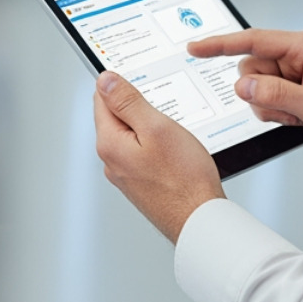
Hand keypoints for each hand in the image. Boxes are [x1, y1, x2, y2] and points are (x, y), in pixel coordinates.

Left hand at [93, 71, 224, 242]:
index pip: (101, 98)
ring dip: (149, 128)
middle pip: (116, 116)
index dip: (122, 85)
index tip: (143, 85)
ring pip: (131, 135)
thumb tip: (105, 80)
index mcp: (109, 143)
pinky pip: (142, 153)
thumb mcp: (156, 127)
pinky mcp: (140, 183)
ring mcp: (125, 174)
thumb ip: (127, 101)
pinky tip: (175, 153)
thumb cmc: (184, 180)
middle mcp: (111, 160)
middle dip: (138, 108)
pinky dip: (156, 146)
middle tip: (165, 115)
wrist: (201, 221)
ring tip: (174, 138)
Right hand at [188, 30, 302, 157]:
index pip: (251, 41)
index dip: (219, 45)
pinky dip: (280, 110)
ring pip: (258, 85)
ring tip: (300, 115)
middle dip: (261, 93)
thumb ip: (274, 95)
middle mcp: (299, 52)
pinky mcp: (300, 82)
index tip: (195, 48)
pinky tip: (301, 117)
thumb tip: (242, 85)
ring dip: (272, 105)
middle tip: (288, 110)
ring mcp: (299, 68)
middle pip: (251, 68)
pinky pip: (271, 94)